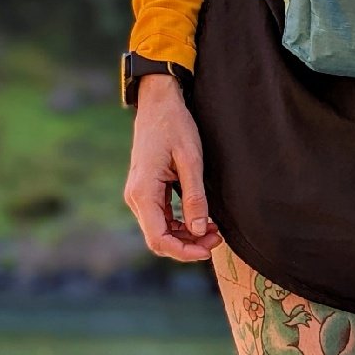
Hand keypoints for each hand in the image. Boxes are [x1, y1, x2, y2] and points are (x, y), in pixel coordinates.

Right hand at [123, 75, 221, 261]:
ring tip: (214, 230)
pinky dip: (180, 225)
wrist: (158, 103)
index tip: (208, 249)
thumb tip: (200, 231)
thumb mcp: (191, 160)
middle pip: (158, 239)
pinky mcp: (146, 190)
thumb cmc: (175, 126)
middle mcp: (135, 197)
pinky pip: (161, 218)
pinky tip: (201, 220)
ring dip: (186, 236)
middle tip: (218, 238)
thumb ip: (195, 197)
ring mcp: (139, 194)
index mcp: (143, 192)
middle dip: (188, 245)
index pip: (158, 238)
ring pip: (160, 231)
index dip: (184, 251)